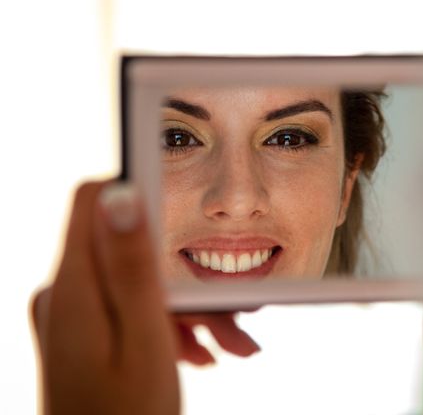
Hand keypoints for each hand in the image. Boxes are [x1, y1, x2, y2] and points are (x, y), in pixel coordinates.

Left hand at [31, 181, 259, 414]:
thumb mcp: (143, 340)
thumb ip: (131, 266)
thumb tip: (120, 194)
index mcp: (73, 288)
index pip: (95, 198)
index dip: (144, 194)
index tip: (190, 219)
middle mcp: (66, 293)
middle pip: (130, 246)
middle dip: (187, 273)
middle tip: (234, 315)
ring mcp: (74, 314)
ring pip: (140, 280)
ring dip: (188, 306)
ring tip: (230, 345)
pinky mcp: (86, 331)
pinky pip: (132, 306)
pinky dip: (170, 322)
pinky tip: (202, 351)